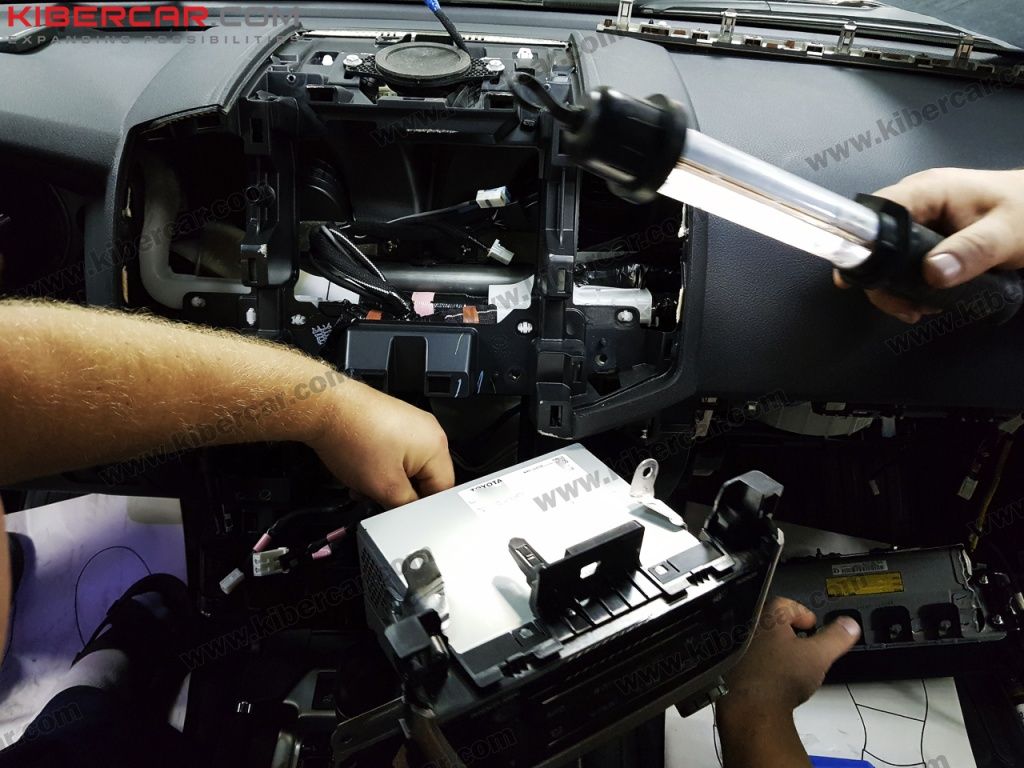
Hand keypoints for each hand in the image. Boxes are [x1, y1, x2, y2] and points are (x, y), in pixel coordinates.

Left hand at [310, 380, 454, 507]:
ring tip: (364, 484)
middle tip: (379, 499)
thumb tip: (412, 515)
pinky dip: (380, 467)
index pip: (443, 491)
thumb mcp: (385, 487)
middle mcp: (428, 431)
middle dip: (400, 494)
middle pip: (424, 478)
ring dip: (387, 482)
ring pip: (407, 468)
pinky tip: (361, 470)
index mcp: (436, 445)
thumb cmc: (352, 435)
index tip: (405, 516)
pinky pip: (395, 454)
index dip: (424, 509)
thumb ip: (406, 507)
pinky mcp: (392, 422)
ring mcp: (410, 424)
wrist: (324, 407)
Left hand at [720, 597, 859, 714]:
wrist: (752, 708)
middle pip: (771, 624)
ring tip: (794, 663)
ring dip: (778, 649)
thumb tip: (850, 624)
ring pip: (762, 643)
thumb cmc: (781, 678)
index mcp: (768, 622)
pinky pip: (753, 663)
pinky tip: (778, 680)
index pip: (783, 604)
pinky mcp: (735, 673)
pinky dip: (766, 666)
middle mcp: (750, 633)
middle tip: (806, 643)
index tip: (812, 623)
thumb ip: (835, 638)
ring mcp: (740, 653)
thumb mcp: (818, 655)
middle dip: (790, 631)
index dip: (801, 611)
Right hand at [834, 167, 1023, 322]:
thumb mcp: (1007, 234)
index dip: (860, 244)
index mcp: (928, 191)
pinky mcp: (931, 236)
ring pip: (889, 256)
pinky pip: (907, 261)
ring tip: (921, 309)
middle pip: (876, 240)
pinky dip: (911, 284)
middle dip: (883, 278)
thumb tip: (932, 274)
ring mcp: (923, 219)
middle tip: (906, 308)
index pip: (876, 213)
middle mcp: (917, 202)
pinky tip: (927, 301)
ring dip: (898, 286)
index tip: (860, 281)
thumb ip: (972, 251)